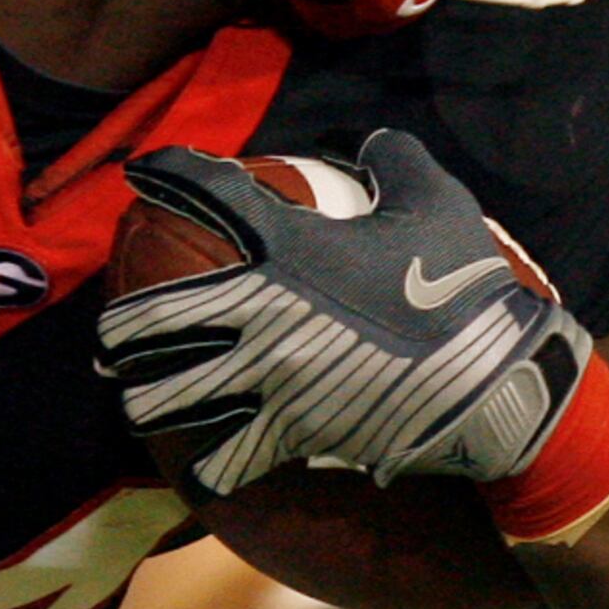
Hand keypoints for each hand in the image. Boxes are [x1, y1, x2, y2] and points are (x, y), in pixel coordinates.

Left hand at [98, 130, 596, 501]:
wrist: (497, 381)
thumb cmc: (465, 288)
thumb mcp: (437, 203)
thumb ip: (394, 161)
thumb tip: (370, 142)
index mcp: (287, 249)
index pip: (206, 194)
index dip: (169, 174)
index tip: (143, 172)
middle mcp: (258, 314)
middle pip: (148, 317)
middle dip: (119, 324)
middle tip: (112, 330)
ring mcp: (266, 380)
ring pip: (163, 396)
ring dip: (142, 394)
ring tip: (134, 393)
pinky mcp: (287, 434)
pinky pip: (223, 461)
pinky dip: (206, 466)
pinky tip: (197, 466)